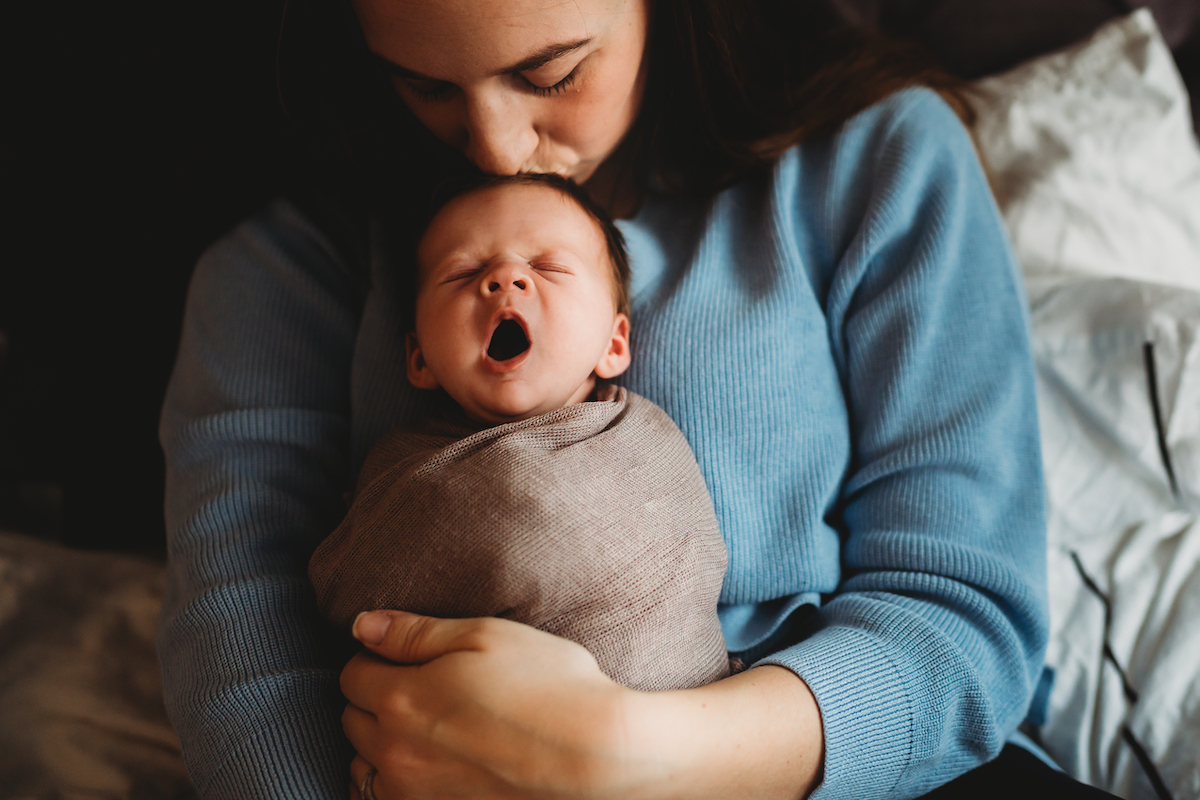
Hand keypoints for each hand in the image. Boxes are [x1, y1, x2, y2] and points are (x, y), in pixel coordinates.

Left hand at [340, 610, 823, 799]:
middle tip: (419, 686)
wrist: (597, 755)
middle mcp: (396, 753)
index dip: (377, 658)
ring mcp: (414, 794)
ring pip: (365, 766)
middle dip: (375, 698)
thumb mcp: (485, 636)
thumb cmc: (549, 685)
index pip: (352, 674)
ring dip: (380, 744)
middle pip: (353, 719)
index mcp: (402, 699)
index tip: (406, 654)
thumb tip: (361, 626)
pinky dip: (395, 783)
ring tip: (424, 728)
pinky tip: (428, 766)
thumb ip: (413, 632)